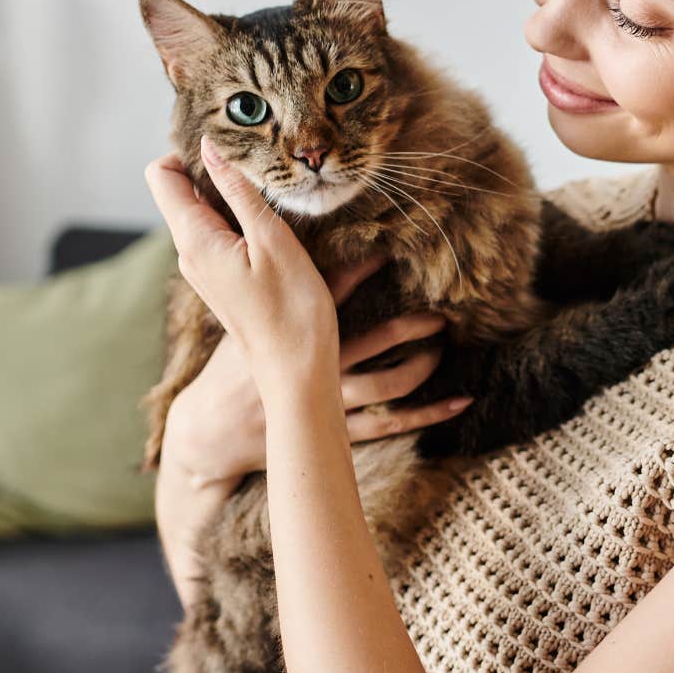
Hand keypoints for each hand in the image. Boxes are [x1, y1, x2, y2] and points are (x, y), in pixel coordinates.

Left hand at [144, 138, 339, 399]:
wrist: (297, 373)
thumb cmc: (292, 311)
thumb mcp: (272, 240)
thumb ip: (239, 191)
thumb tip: (211, 148)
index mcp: (195, 239)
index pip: (161, 175)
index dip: (186, 152)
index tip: (229, 148)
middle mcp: (190, 254)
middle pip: (181, 191)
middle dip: (211, 170)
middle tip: (259, 162)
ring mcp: (204, 270)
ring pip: (201, 213)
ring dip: (228, 196)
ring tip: (271, 191)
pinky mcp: (222, 281)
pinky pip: (217, 236)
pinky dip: (237, 220)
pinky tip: (270, 225)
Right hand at [163, 253, 474, 485]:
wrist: (212, 431)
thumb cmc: (229, 370)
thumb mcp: (237, 324)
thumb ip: (262, 289)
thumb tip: (277, 240)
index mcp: (291, 333)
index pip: (333, 292)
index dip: (365, 268)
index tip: (393, 248)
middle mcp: (316, 367)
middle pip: (375, 341)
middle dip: (411, 323)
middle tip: (442, 306)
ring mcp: (329, 401)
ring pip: (388, 385)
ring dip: (421, 362)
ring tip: (444, 342)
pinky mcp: (337, 428)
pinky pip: (392, 423)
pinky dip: (429, 413)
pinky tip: (461, 400)